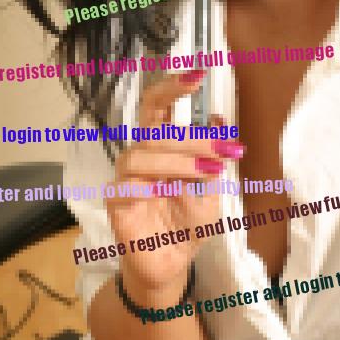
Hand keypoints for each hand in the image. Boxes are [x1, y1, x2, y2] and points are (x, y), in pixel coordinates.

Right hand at [107, 70, 244, 293]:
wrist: (172, 265)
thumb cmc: (186, 224)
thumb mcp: (211, 190)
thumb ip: (213, 158)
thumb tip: (220, 120)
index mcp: (159, 146)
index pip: (156, 107)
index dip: (171, 87)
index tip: (197, 74)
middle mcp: (138, 156)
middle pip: (152, 129)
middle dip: (192, 136)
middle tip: (224, 146)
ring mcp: (124, 179)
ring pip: (141, 155)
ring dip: (179, 161)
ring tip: (209, 172)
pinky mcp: (115, 205)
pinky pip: (127, 187)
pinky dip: (152, 185)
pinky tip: (172, 190)